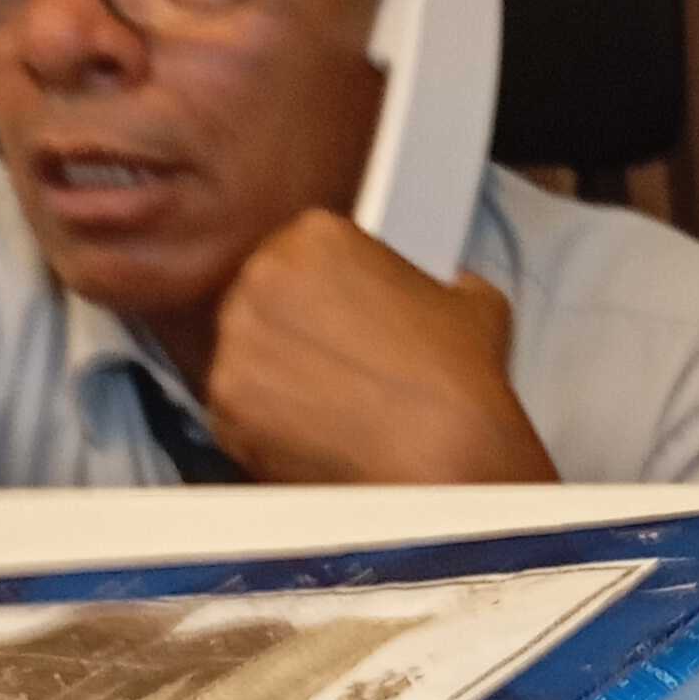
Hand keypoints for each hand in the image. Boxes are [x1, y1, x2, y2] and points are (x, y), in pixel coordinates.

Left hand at [203, 207, 558, 487]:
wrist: (442, 461)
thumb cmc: (456, 384)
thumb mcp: (474, 304)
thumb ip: (445, 285)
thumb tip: (453, 291)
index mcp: (318, 238)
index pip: (301, 249)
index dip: (325, 287)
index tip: (341, 310)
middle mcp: (266, 280)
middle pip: (264, 297)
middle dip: (295, 327)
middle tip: (339, 360)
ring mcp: (238, 345)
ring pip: (247, 354)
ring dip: (278, 374)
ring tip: (331, 401)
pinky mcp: (224, 406)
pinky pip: (236, 409)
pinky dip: (266, 423)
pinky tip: (314, 431)